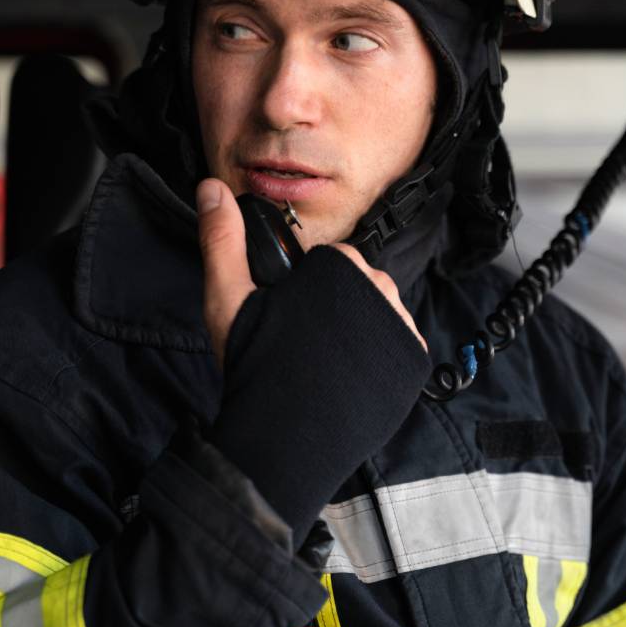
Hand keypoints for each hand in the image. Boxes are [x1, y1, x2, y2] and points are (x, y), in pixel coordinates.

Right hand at [196, 178, 426, 367]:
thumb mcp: (228, 298)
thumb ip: (222, 239)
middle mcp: (383, 288)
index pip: (330, 261)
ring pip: (378, 314)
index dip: (306, 288)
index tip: (290, 314)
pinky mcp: (414, 362)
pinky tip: (347, 377)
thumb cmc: (255, 366)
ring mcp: (403, 326)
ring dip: (357, 332)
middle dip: (334, 307)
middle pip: (357, 286)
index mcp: (343, 265)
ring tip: (322, 362)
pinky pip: (396, 346)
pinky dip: (377, 357)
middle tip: (301, 341)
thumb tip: (211, 186)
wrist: (286, 440)